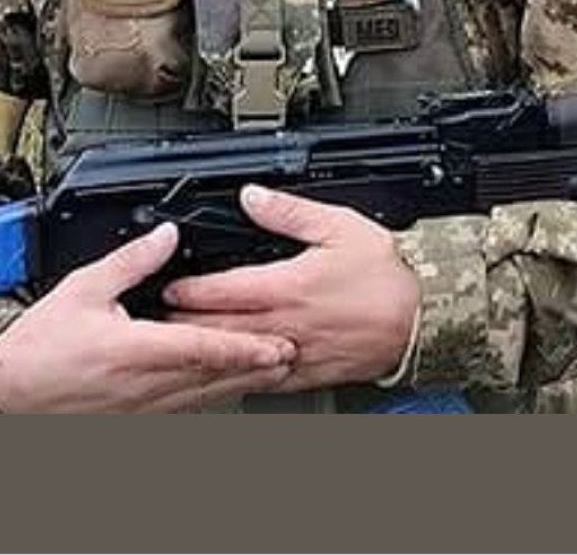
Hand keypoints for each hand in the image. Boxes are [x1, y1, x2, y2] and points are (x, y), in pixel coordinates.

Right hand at [0, 222, 296, 412]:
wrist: (7, 393)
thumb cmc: (39, 345)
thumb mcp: (82, 289)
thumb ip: (130, 262)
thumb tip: (166, 235)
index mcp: (132, 350)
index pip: (200, 349)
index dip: (242, 348)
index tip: (274, 344)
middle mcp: (142, 384)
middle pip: (212, 377)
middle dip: (256, 367)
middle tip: (294, 355)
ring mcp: (140, 406)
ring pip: (203, 397)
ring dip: (242, 384)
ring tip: (276, 371)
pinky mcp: (135, 418)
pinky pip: (183, 408)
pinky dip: (212, 396)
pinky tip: (230, 388)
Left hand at [163, 184, 420, 391]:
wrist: (421, 321)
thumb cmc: (385, 276)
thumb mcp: (340, 226)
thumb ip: (290, 212)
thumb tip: (252, 196)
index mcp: (288, 287)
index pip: (224, 290)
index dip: (189, 291)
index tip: (168, 288)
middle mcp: (285, 324)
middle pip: (220, 329)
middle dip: (184, 327)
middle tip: (155, 324)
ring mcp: (293, 353)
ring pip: (237, 358)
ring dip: (205, 354)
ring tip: (176, 352)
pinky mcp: (306, 373)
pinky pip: (262, 381)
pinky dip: (237, 377)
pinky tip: (222, 376)